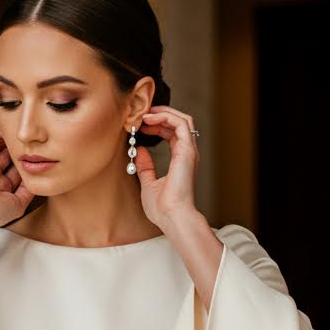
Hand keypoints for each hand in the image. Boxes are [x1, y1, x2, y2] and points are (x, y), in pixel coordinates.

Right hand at [0, 128, 34, 235]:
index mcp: (2, 186)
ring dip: (7, 138)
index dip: (26, 162)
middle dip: (17, 149)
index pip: (16, 169)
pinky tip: (6, 131)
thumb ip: (29, 190)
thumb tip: (38, 176)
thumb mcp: (19, 204)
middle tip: (30, 142)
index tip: (39, 156)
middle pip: (7, 155)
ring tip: (19, 134)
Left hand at [131, 107, 199, 228]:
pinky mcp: (187, 151)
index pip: (173, 133)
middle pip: (179, 123)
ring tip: (145, 113)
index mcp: (180, 160)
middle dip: (161, 113)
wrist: (172, 217)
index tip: (141, 124)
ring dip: (164, 112)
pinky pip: (182, 124)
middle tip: (142, 112)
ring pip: (183, 119)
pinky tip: (150, 118)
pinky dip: (166, 116)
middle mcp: (187, 154)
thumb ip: (145, 167)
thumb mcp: (148, 183)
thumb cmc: (162, 208)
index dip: (157, 124)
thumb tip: (140, 151)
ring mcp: (189, 151)